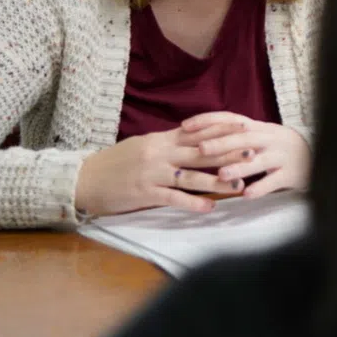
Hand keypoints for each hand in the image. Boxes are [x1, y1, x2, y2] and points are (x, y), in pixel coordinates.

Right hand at [74, 127, 243, 217]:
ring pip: (191, 176)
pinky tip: (209, 207)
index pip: (197, 132)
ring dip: (217, 181)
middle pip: (200, 152)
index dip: (222, 131)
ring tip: (240, 185)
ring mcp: (152, 173)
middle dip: (228, 153)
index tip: (245, 128)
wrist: (83, 179)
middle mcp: (159, 153)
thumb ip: (168, 143)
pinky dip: (192, 203)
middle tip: (253, 154)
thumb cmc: (115, 163)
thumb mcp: (143, 146)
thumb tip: (195, 139)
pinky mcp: (144, 193)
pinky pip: (172, 198)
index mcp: (160, 140)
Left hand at [177, 113, 310, 198]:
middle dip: (222, 143)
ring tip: (222, 174)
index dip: (208, 121)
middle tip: (200, 149)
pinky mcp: (291, 174)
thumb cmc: (278, 147)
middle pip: (244, 138)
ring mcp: (281, 156)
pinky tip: (246, 195)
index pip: (231, 119)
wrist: (320, 153)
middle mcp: (269, 138)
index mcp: (258, 127)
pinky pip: (274, 181)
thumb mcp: (260, 135)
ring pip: (259, 161)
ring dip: (240, 167)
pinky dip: (261, 188)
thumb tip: (198, 133)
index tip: (186, 126)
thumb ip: (236, 134)